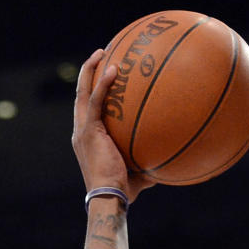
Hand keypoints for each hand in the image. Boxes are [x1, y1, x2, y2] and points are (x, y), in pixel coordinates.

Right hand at [71, 48, 153, 202]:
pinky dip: (102, 84)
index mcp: (88, 139)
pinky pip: (95, 101)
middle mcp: (81, 131)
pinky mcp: (88, 131)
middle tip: (100, 54)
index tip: (105, 75)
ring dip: (90, 69)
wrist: (110, 197)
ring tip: (101, 51)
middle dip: (88, 72)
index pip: (88, 109)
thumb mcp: (138, 174)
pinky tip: (114, 68)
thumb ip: (149, 164)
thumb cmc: (124, 191)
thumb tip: (167, 164)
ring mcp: (83, 130)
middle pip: (81, 94)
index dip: (93, 91)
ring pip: (83, 92)